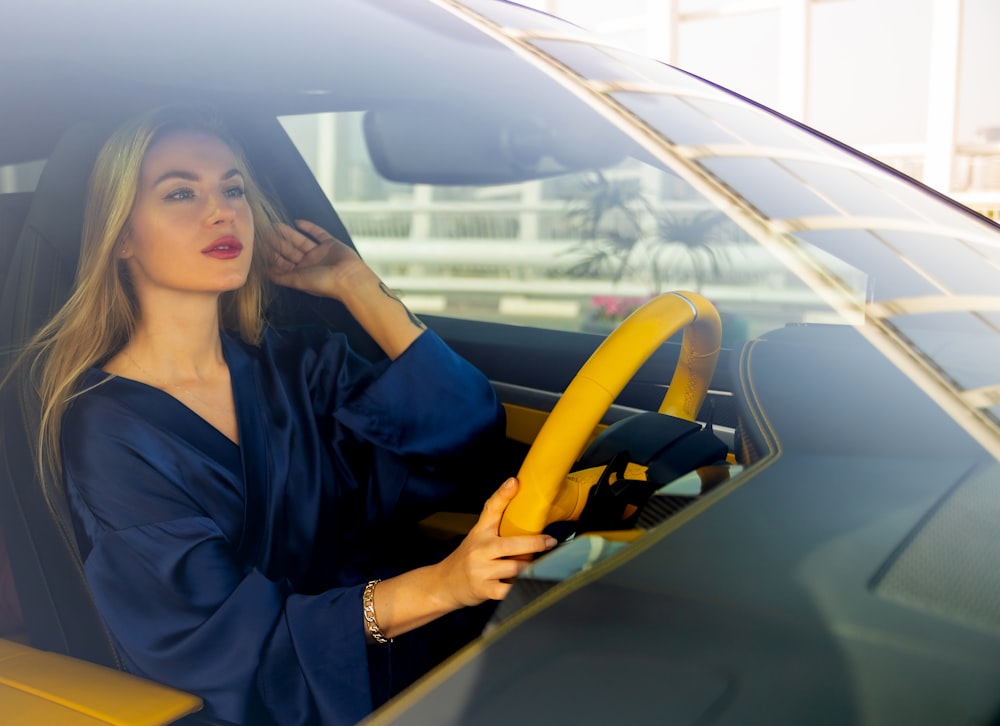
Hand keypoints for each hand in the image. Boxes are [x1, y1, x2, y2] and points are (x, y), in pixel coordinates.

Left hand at [267, 219, 371, 298]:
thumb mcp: (296, 281)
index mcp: (301, 274)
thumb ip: (280, 277)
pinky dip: (309, 227)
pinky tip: (298, 222)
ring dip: (288, 233)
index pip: (283, 263)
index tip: (260, 247)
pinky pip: (318, 233)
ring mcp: (320, 253)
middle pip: (290, 250)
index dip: (272, 255)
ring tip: (276, 225)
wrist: (348, 278)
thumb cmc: (323, 283)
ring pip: (300, 240)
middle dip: (278, 242)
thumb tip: (264, 274)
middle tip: (265, 232)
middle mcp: (309, 263)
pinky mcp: (330, 244)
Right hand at [435, 478, 557, 607]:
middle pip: (509, 545)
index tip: (514, 482)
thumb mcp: (479, 533)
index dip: (502, 495)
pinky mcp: (485, 590)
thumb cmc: (469, 556)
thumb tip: (517, 489)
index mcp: (480, 532)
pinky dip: (521, 587)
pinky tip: (529, 582)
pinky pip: (509, 590)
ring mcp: (481, 571)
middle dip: (533, 544)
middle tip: (550, 541)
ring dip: (531, 567)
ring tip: (540, 564)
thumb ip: (497, 518)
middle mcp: (479, 550)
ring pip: (514, 568)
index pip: (490, 509)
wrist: (445, 583)